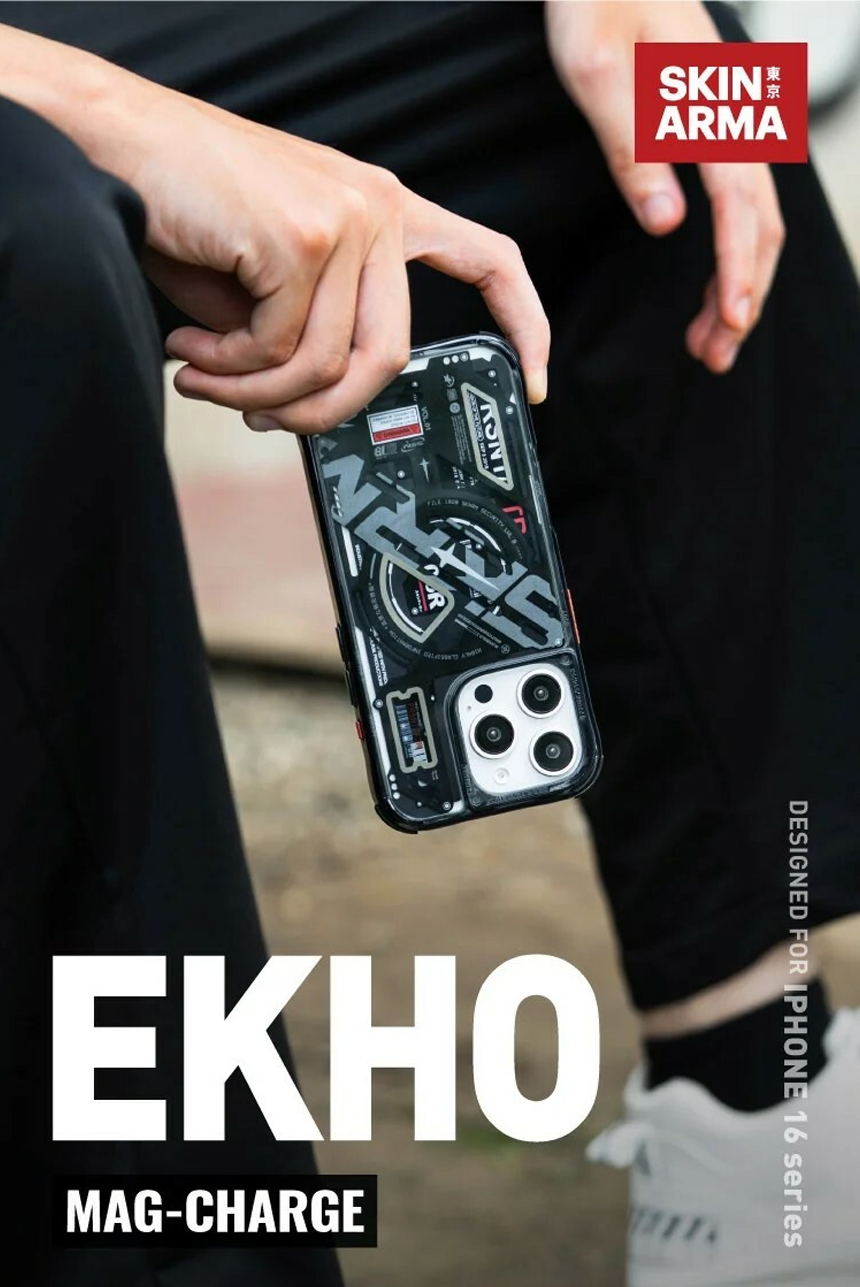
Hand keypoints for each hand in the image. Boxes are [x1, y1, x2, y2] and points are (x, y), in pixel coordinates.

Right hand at [106, 89, 548, 433]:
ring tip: (205, 377)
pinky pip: (281, 349)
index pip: (488, 259)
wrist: (112, 143)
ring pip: (329, 362)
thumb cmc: (185, 204)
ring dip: (257, 393)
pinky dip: (231, 368)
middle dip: (323, 411)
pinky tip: (193, 348)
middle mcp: (377, 208)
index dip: (525, 323)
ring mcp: (347, 218)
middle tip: (266, 419)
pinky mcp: (304, 236)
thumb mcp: (267, 280)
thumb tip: (316, 405)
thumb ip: (310, 331)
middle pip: (391, 356)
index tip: (533, 377)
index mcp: (381, 210)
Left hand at [545, 0, 784, 372]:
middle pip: (761, 223)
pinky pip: (737, 201)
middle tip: (716, 355)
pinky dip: (731, 250)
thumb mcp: (599, 74)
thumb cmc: (598, 1)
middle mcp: (733, 119)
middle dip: (743, 295)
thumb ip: (635, 151)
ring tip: (710, 338)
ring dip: (738, 281)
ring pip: (753, 218)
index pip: (739, 207)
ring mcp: (727, 124)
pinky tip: (714, 281)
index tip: (731, 320)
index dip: (738, 270)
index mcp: (711, 109)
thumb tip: (668, 223)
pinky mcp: (711, 128)